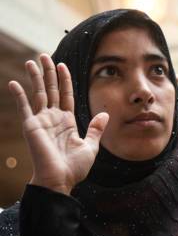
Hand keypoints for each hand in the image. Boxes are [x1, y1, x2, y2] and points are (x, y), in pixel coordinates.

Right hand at [8, 54, 108, 195]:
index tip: (62, 65)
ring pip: (39, 93)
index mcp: (67, 121)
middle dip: (48, 72)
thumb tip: (105, 114)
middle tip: (44, 55)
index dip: (64, 80)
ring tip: (33, 61)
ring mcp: (41, 121)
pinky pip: (25, 108)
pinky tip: (14, 82)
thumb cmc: (74, 167)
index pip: (65, 95)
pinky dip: (19, 95)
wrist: (60, 180)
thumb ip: (96, 129)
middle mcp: (53, 118)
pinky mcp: (32, 126)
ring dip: (36, 77)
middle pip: (51, 90)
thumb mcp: (90, 146)